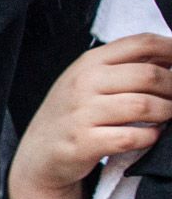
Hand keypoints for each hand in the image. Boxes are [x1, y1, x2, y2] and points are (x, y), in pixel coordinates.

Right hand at [10, 35, 171, 196]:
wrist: (39, 154)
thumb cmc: (72, 115)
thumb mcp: (89, 82)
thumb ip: (123, 68)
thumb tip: (170, 60)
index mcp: (89, 62)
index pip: (140, 44)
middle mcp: (84, 82)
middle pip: (149, 75)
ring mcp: (82, 112)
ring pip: (144, 105)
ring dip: (167, 113)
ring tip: (168, 118)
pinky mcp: (85, 142)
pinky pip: (132, 137)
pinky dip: (150, 137)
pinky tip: (150, 136)